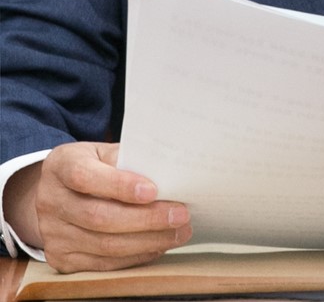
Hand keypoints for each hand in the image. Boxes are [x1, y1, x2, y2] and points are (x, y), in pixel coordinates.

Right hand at [4, 142, 191, 272]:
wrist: (55, 192)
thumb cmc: (91, 166)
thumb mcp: (102, 152)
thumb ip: (127, 158)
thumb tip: (165, 172)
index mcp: (60, 165)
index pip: (86, 177)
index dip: (120, 185)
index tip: (153, 190)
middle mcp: (51, 201)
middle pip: (99, 217)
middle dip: (146, 219)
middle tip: (180, 215)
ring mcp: (53, 234)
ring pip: (104, 245)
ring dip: (147, 241)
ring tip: (178, 233)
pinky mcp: (61, 259)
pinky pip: (103, 264)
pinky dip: (134, 256)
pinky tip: (157, 246)